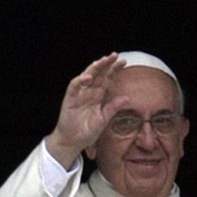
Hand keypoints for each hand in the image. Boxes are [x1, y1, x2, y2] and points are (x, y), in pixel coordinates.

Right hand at [45, 53, 128, 167]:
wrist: (73, 141)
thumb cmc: (88, 130)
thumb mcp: (104, 119)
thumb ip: (113, 108)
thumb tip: (127, 98)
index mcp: (99, 96)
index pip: (108, 79)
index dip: (114, 70)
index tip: (123, 62)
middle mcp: (90, 92)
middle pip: (99, 74)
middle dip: (106, 65)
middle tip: (115, 55)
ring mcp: (79, 94)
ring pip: (87, 77)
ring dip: (94, 68)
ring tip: (102, 61)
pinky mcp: (69, 99)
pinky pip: (74, 87)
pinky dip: (80, 81)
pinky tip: (88, 77)